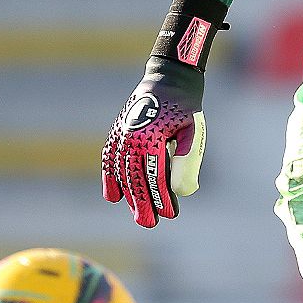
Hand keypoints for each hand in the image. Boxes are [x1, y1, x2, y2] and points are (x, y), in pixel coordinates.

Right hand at [101, 57, 205, 227]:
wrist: (168, 79)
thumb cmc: (185, 108)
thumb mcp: (193, 131)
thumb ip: (189, 159)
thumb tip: (184, 192)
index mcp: (151, 137)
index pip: (155, 176)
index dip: (162, 198)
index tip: (171, 215)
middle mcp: (131, 137)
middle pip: (135, 178)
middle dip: (142, 203)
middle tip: (149, 223)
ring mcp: (121, 135)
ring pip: (120, 172)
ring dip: (128, 195)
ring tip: (138, 213)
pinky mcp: (117, 133)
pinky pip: (109, 160)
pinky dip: (110, 178)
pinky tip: (113, 196)